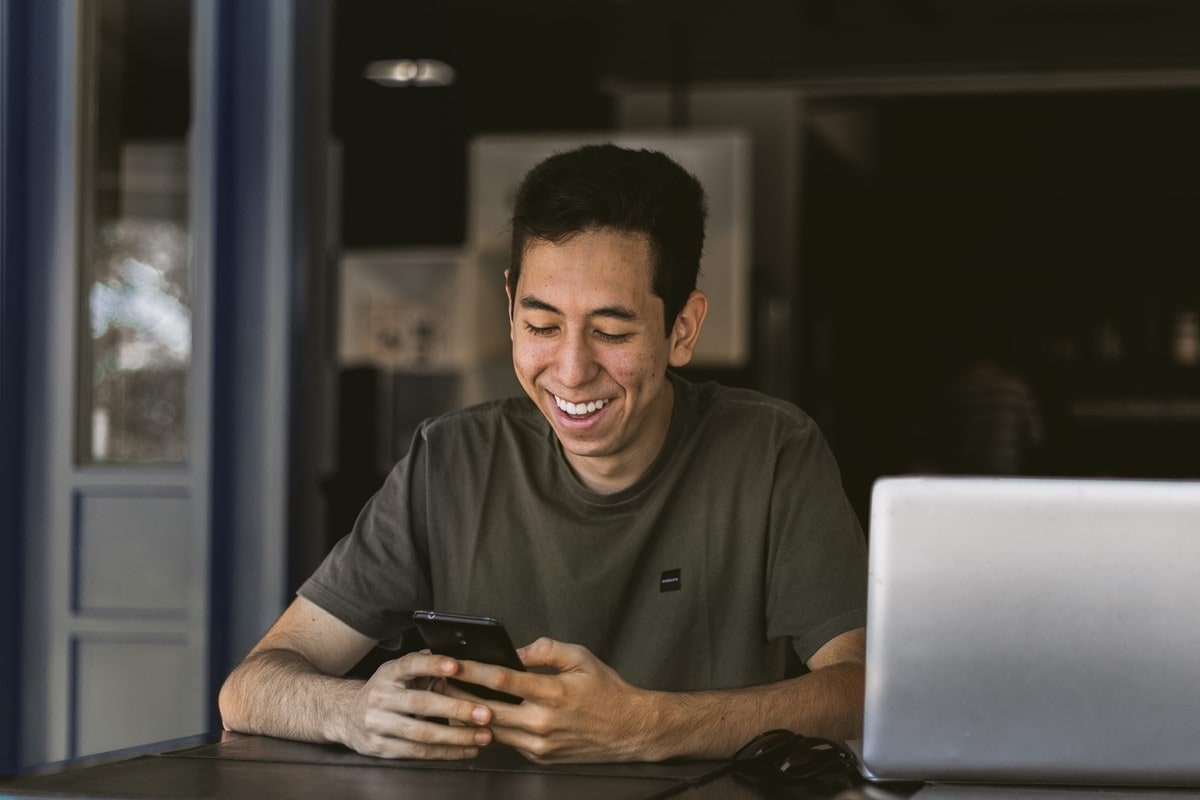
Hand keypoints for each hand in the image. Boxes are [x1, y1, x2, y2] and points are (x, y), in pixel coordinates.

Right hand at [333, 651, 494, 759]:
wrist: (345, 714)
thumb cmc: (385, 690)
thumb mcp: (398, 672)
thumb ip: (425, 665)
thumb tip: (461, 657)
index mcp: (388, 673)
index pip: (410, 664)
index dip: (433, 664)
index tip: (456, 666)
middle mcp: (380, 697)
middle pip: (421, 704)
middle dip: (456, 709)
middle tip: (485, 713)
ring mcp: (378, 724)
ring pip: (421, 733)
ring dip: (456, 737)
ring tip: (484, 736)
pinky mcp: (381, 748)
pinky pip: (417, 752)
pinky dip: (445, 753)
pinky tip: (466, 750)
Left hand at [457, 637, 659, 763]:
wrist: (629, 730)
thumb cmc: (606, 691)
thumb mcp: (581, 658)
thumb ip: (547, 650)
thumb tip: (517, 651)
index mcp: (553, 692)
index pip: (501, 679)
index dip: (472, 671)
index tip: (451, 663)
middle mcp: (543, 721)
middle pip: (488, 708)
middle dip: (459, 695)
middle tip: (439, 682)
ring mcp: (540, 744)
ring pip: (494, 729)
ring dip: (470, 715)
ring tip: (453, 699)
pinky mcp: (540, 757)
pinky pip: (509, 742)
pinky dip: (493, 729)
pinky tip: (482, 717)